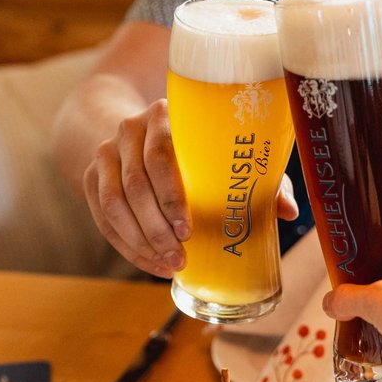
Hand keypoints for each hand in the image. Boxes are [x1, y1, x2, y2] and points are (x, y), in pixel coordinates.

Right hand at [83, 100, 298, 277]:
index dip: (172, 194)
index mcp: (165, 115)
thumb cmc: (197, 148)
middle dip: (158, 227)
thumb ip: (260, 178)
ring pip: (114, 203)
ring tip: (170, 265)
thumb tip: (290, 211)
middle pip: (136, 183)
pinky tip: (151, 263)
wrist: (136, 131)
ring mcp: (106, 153)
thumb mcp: (226, 155)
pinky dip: (127, 246)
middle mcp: (129, 130)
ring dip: (141, 241)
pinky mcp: (91, 177)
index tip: (189, 229)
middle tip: (182, 257)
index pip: (161, 153)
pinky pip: (102, 217)